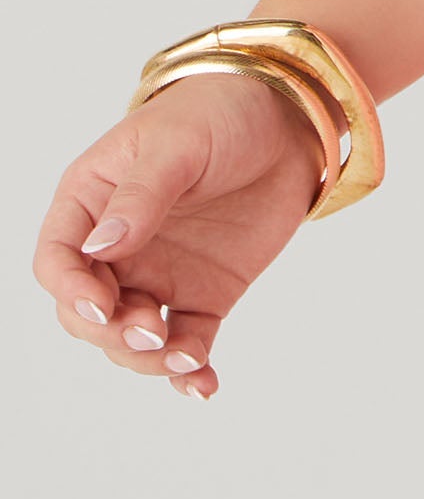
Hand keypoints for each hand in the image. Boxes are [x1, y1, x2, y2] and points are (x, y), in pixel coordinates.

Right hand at [32, 74, 328, 400]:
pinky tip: (203, 385)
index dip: (71, 290)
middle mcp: (118, 247)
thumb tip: (99, 249)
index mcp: (92, 202)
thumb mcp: (177, 145)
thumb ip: (140, 196)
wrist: (290, 119)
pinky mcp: (204, 294)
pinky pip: (185, 342)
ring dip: (149, 358)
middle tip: (149, 330)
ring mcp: (159, 274)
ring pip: (131, 338)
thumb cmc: (220, 113)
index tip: (103, 305)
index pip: (58, 261)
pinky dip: (189, 369)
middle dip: (110, 333)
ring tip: (184, 360)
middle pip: (87, 313)